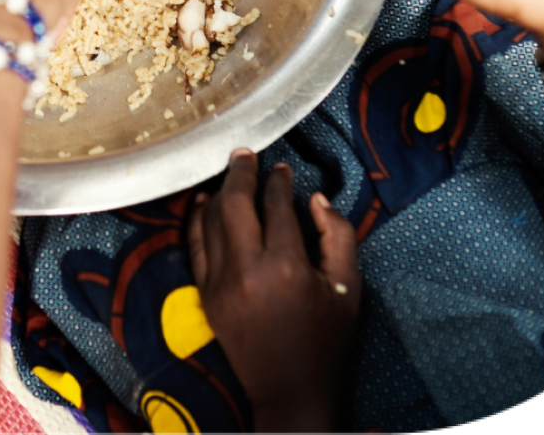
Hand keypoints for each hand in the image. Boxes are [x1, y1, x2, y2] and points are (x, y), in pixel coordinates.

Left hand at [187, 152, 359, 429]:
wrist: (291, 389)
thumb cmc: (326, 337)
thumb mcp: (348, 287)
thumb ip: (337, 235)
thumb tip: (315, 198)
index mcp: (287, 267)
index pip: (276, 206)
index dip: (279, 181)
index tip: (282, 169)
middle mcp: (248, 270)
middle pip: (235, 203)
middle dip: (240, 172)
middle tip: (246, 154)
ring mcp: (220, 282)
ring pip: (210, 220)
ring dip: (218, 192)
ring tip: (229, 174)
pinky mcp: (205, 294)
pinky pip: (195, 246)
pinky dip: (197, 220)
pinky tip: (203, 203)